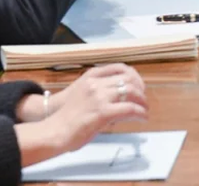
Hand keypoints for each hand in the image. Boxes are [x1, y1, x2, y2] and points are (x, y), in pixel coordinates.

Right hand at [14, 64, 148, 164]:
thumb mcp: (82, 93)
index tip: (139, 85)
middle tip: (143, 100)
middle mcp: (96, 83)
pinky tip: (142, 117)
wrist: (54, 131)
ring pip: (131, 92)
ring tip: (144, 109)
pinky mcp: (103, 112)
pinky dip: (140, 112)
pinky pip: (129, 109)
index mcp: (91, 76)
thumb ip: (99, 90)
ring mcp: (99, 97)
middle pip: (128, 79)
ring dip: (142, 101)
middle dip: (140, 89)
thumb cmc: (67, 116)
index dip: (134, 76)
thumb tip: (120, 96)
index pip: (120, 67)